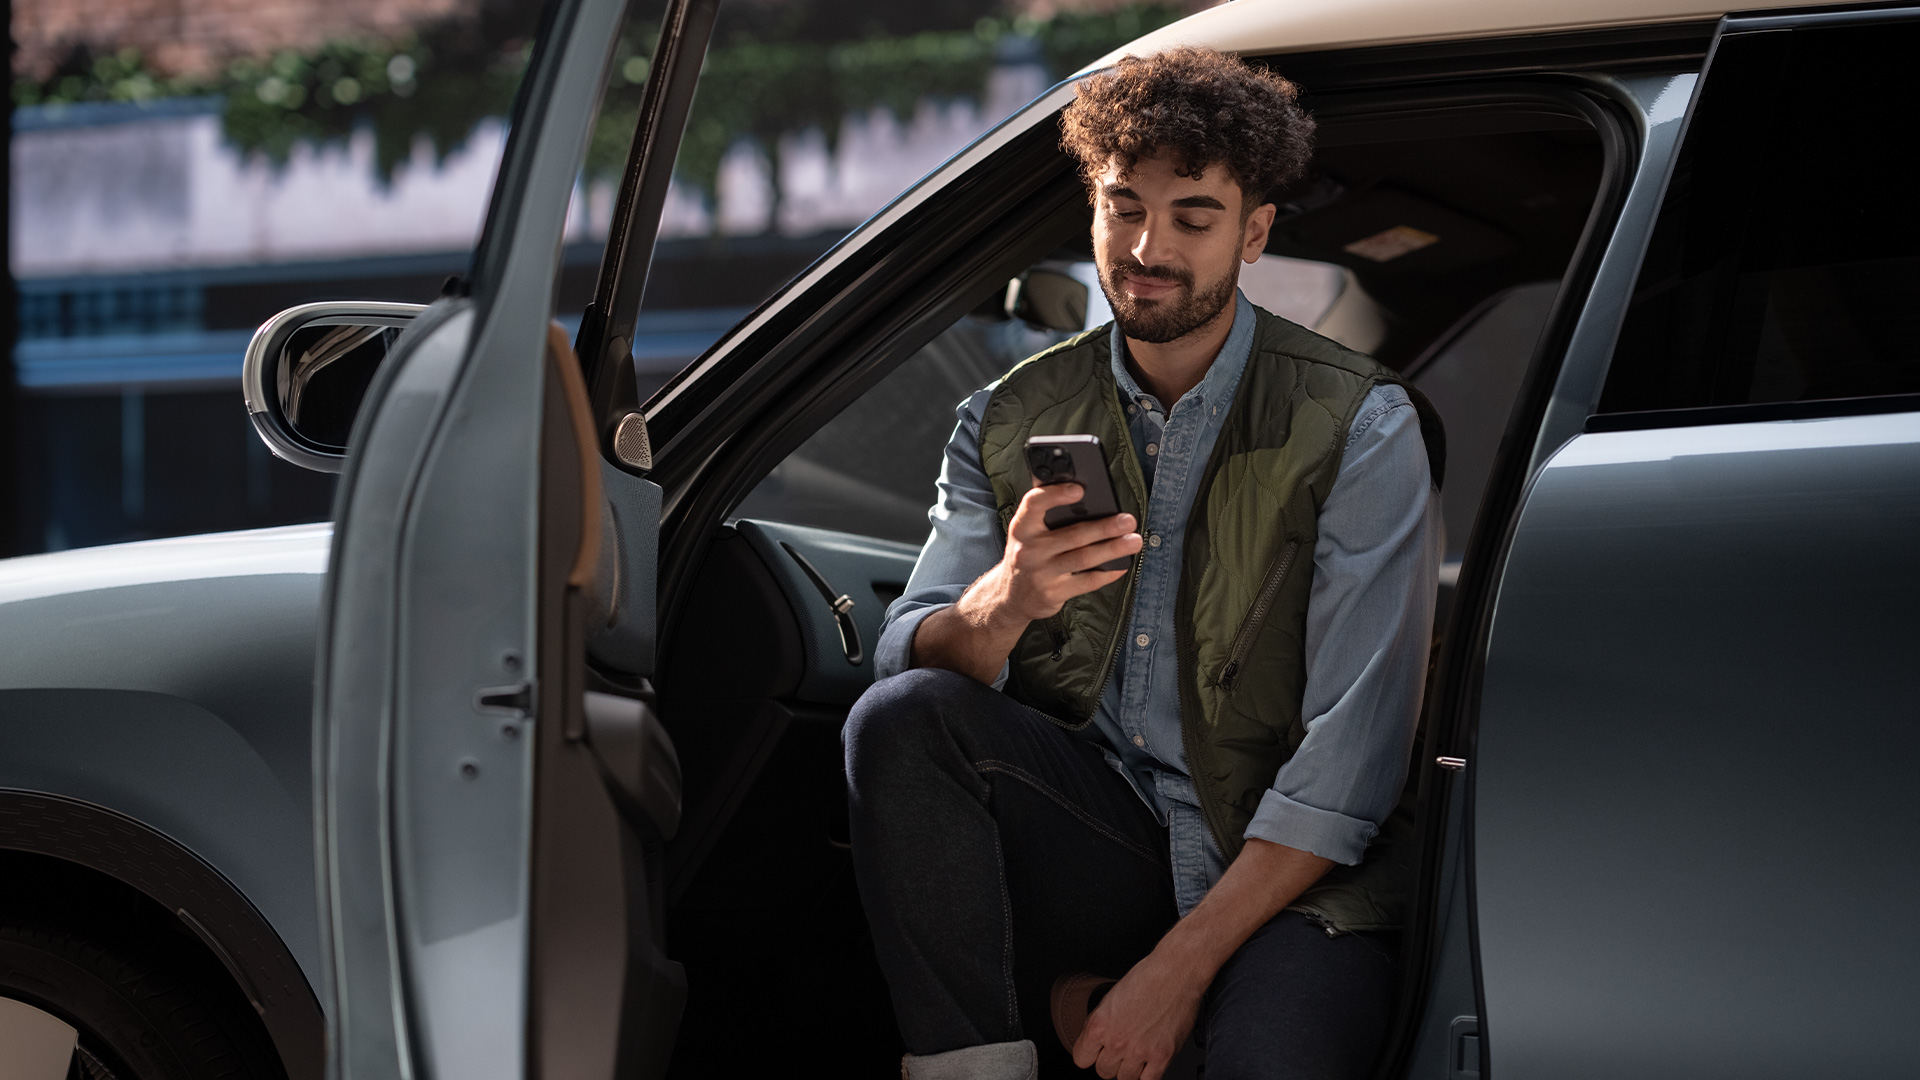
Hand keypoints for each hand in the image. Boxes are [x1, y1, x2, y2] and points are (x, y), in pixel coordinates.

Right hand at [908, 482, 1139, 682]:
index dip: (1056, 494)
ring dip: (1113, 549)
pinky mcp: (1052, 594)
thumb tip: (1087, 498)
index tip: (1079, 489)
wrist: (1010, 596)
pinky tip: (1122, 564)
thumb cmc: (1028, 554)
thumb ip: (1048, 514)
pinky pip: (1086, 582)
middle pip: (1072, 535)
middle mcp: (1028, 550)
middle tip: (1128, 520)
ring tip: (1134, 541)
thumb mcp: (1028, 532)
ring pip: (1083, 558)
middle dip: (1104, 527)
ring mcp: (1040, 574)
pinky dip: (1107, 573)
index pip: (1034, 504)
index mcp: (1022, 527)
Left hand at [1072, 947, 1206, 1079]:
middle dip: (1112, 1061)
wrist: (1176, 972)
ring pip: (1125, 1079)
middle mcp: (1116, 1041)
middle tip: (1122, 1049)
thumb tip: (1093, 1043)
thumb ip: (1100, 1024)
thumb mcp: (1110, 998)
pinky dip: (1148, 1075)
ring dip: (1130, 1069)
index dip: (1090, 1055)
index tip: (1097, 1052)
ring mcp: (1139, 1051)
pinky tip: (1150, 1064)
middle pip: (1103, 1072)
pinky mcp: (1162, 1056)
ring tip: (1138, 1053)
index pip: (1081, 1059)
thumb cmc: (1146, 978)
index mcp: (1099, 1024)